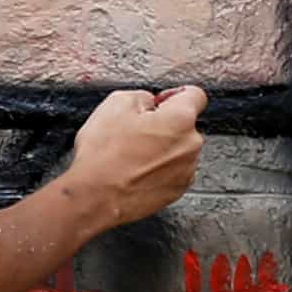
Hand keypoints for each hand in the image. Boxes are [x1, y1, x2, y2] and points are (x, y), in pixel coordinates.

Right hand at [72, 86, 205, 230]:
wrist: (96, 197)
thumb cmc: (104, 156)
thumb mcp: (116, 104)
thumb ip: (143, 96)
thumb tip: (150, 102)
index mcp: (180, 119)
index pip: (195, 95)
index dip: (174, 95)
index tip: (161, 102)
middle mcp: (191, 145)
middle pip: (184, 125)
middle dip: (164, 125)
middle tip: (135, 132)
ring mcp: (186, 171)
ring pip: (178, 149)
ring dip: (161, 148)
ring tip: (132, 155)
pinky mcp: (176, 190)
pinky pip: (172, 171)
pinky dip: (158, 169)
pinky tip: (135, 170)